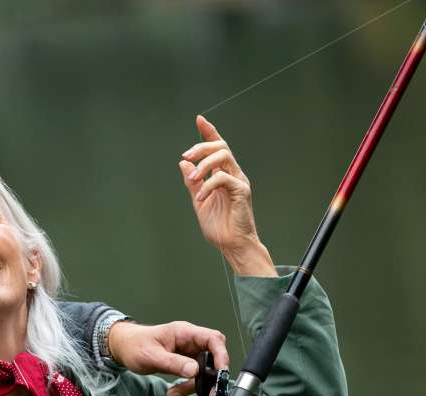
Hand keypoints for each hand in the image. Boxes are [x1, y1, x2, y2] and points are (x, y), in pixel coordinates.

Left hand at [108, 320, 228, 395]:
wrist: (123, 348)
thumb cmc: (134, 345)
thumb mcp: (152, 355)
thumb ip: (173, 363)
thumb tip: (193, 370)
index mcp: (184, 333)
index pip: (213, 338)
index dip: (221, 354)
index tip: (221, 371)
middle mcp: (189, 341)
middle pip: (213, 355)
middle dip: (212, 375)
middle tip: (210, 391)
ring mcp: (188, 352)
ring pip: (204, 369)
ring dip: (197, 384)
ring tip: (180, 392)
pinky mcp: (184, 362)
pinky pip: (193, 376)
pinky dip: (186, 385)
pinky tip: (174, 392)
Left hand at [180, 115, 275, 276]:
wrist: (232, 245)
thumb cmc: (219, 226)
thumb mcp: (199, 201)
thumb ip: (193, 182)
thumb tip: (184, 163)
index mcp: (223, 175)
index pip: (217, 148)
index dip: (209, 132)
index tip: (199, 120)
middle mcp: (233, 174)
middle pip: (221, 147)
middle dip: (201, 147)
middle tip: (187, 156)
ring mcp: (238, 181)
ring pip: (224, 157)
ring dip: (203, 165)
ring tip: (192, 179)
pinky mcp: (242, 191)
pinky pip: (223, 178)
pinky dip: (207, 185)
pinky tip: (200, 198)